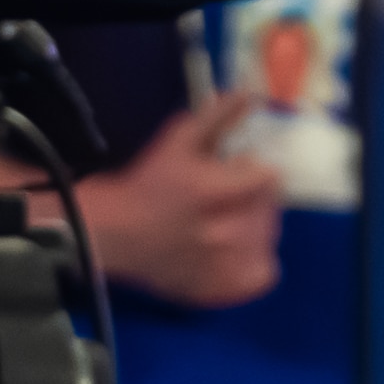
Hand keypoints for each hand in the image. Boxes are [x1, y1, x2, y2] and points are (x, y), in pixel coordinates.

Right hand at [78, 92, 285, 308]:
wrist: (112, 233)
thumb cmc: (147, 183)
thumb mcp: (179, 140)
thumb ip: (217, 116)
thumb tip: (249, 95)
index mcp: (214, 192)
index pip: (270, 179)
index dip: (256, 172)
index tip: (237, 172)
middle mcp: (223, 232)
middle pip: (270, 209)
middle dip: (254, 198)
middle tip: (227, 198)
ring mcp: (223, 265)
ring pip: (268, 239)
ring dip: (255, 227)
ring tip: (227, 222)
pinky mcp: (220, 288)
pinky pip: (262, 275)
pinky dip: (257, 262)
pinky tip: (236, 250)